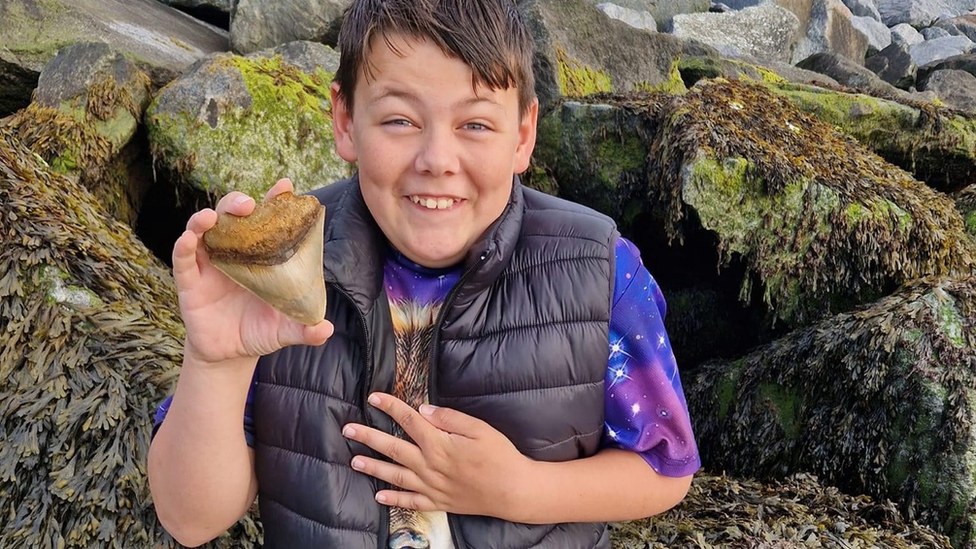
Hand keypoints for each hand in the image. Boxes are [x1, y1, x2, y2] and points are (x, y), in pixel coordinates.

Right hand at [172, 178, 333, 365]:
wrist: (230, 355)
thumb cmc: (260, 330)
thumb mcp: (286, 330)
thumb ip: (305, 329)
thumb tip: (326, 329)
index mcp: (261, 256)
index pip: (267, 221)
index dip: (275, 201)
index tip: (285, 186)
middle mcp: (235, 252)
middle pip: (233, 217)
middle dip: (238, 203)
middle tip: (249, 204)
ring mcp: (211, 264)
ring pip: (204, 230)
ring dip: (206, 218)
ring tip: (212, 216)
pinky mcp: (190, 281)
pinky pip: (184, 258)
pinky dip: (185, 246)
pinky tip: (189, 239)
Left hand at [342, 393, 533, 520]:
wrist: (513, 491)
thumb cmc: (500, 456)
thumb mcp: (479, 429)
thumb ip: (449, 418)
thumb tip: (423, 410)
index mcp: (439, 444)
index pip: (409, 421)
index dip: (390, 407)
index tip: (373, 398)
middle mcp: (430, 466)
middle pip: (393, 448)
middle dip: (368, 437)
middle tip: (348, 429)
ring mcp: (432, 487)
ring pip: (395, 476)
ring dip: (373, 468)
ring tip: (354, 461)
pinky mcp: (439, 502)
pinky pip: (411, 502)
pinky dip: (393, 500)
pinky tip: (379, 497)